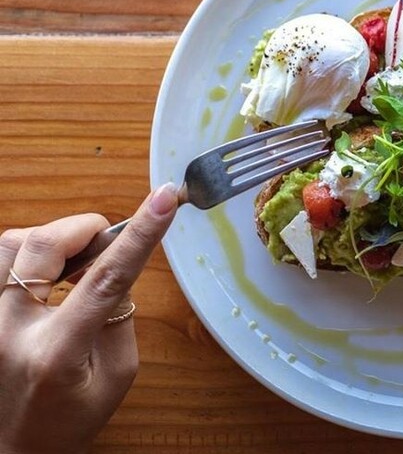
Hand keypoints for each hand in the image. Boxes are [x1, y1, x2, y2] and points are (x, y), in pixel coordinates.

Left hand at [0, 184, 177, 453]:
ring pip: (11, 243)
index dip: (140, 234)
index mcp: (57, 352)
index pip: (105, 278)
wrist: (15, 448)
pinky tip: (48, 272)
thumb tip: (118, 264)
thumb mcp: (117, 376)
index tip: (164, 199)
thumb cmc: (70, 419)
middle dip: (85, 227)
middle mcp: (9, 330)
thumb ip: (120, 316)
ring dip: (52, 239)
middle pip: (43, 245)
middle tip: (107, 239)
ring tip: (74, 260)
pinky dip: (28, 251)